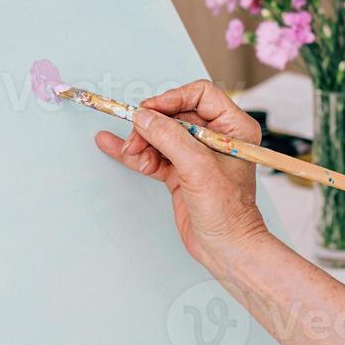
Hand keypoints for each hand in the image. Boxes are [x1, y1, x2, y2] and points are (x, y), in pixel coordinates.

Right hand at [95, 79, 272, 276]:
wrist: (226, 249)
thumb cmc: (228, 212)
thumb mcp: (198, 169)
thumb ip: (170, 138)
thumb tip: (144, 117)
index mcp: (232, 127)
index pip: (199, 95)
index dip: (171, 99)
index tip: (149, 111)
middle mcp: (215, 136)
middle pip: (174, 114)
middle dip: (152, 125)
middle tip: (136, 139)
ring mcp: (196, 154)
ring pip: (161, 134)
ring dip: (143, 142)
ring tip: (135, 156)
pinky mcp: (181, 171)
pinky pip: (154, 154)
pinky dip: (135, 153)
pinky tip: (111, 145)